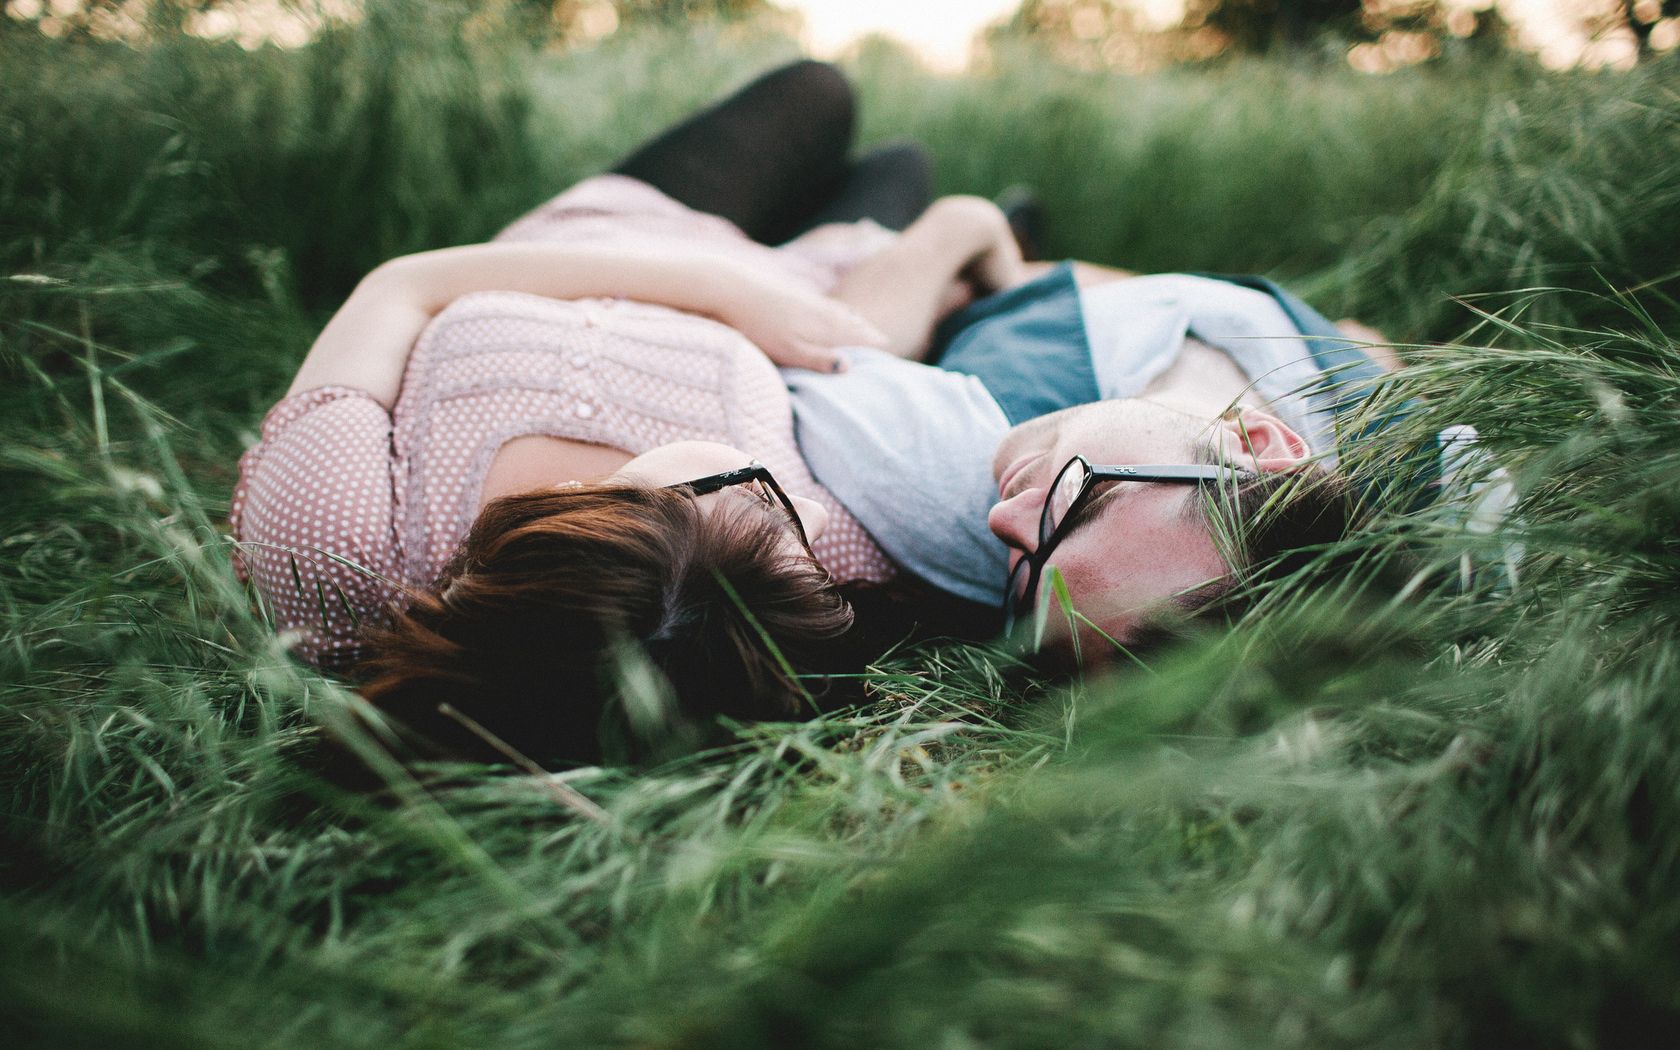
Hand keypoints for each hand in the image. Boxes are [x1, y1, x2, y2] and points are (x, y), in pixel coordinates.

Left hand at [723, 277, 888, 372]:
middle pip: (849, 322)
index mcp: (822, 326)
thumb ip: (818, 359)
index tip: (887, 348)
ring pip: (836, 311)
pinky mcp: (791, 292)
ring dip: (852, 319)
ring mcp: (805, 299)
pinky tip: (828, 309)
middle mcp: (819, 310)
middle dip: (866, 331)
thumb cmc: (758, 325)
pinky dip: (833, 308)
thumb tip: (849, 367)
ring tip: (863, 325)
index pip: (855, 335)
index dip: (870, 342)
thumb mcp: (788, 350)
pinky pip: (822, 303)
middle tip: (883, 339)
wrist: (731, 287)